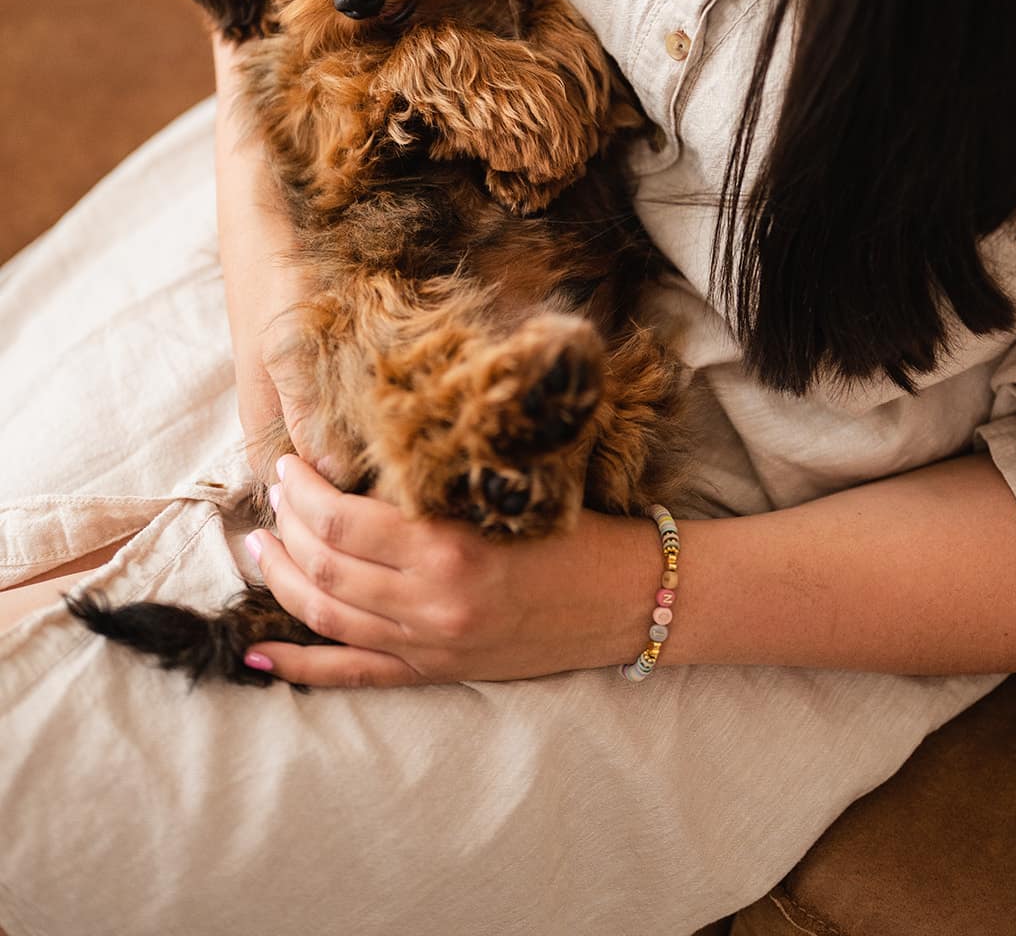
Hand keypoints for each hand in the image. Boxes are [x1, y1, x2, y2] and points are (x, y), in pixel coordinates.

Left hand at [243, 456, 656, 687]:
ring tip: (261, 548)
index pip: (343, 521)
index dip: (303, 492)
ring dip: (283, 580)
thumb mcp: (510, 491)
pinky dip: (302, 666)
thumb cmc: (581, 529)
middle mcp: (433, 605)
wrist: (633, 599)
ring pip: (328, 616)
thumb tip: (367, 462)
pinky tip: (260, 653)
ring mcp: (432, 647)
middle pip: (324, 568)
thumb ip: (440, 486)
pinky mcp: (438, 673)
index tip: (290, 465)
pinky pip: (353, 675)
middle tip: (274, 495)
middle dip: (286, 528)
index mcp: (451, 549)